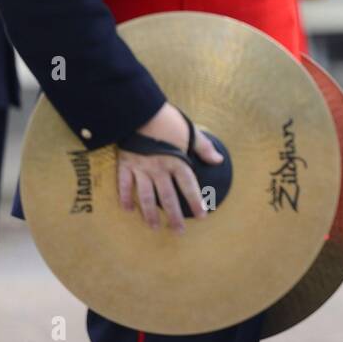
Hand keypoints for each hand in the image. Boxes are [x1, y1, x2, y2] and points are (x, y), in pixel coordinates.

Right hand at [117, 103, 222, 233]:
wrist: (140, 110)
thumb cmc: (168, 119)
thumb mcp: (189, 131)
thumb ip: (203, 147)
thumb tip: (218, 160)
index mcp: (176, 161)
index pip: (188, 186)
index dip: (195, 201)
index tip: (202, 215)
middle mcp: (159, 169)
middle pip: (167, 198)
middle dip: (174, 216)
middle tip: (178, 231)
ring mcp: (140, 168)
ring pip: (145, 196)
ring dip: (149, 213)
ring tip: (153, 227)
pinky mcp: (125, 164)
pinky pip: (124, 184)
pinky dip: (125, 197)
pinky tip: (127, 209)